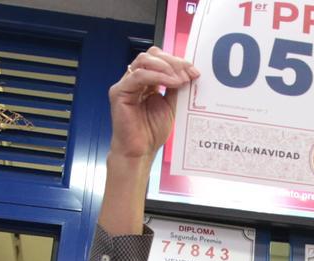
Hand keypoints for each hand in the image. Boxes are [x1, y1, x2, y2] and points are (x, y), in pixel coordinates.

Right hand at [108, 47, 199, 161]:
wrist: (139, 152)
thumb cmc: (151, 133)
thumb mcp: (170, 105)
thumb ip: (175, 87)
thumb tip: (187, 72)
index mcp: (146, 81)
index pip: (160, 60)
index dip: (178, 62)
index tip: (194, 71)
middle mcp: (134, 79)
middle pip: (152, 55)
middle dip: (173, 62)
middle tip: (189, 72)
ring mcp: (125, 84)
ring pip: (145, 61)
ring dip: (166, 67)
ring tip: (181, 79)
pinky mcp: (119, 92)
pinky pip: (139, 76)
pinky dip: (158, 76)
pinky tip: (172, 83)